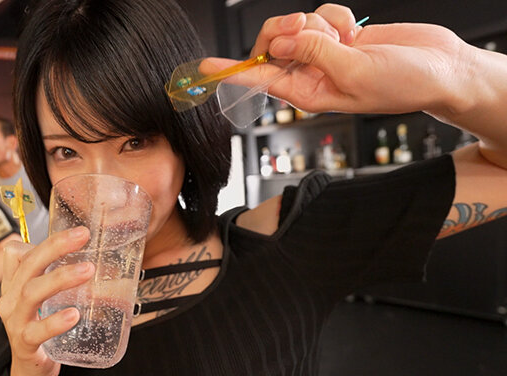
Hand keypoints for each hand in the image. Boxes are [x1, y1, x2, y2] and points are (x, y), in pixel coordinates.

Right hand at [0, 226, 94, 375]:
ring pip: (31, 293)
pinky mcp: (24, 344)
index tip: (77, 232)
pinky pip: (37, 331)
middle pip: (28, 265)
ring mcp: (14, 322)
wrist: (32, 371)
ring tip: (88, 270)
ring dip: (60, 278)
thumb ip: (59, 278)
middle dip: (56, 246)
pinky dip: (55, 322)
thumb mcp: (45, 299)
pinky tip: (74, 315)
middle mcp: (9, 299)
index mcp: (13, 285)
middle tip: (83, 235)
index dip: (44, 240)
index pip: (17, 252)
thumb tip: (100, 257)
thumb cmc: (42, 328)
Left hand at [202, 4, 469, 117]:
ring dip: (317, 23)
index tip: (205, 68)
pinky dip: (335, 15)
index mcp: (307, 93)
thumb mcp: (356, 73)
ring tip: (344, 38)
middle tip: (306, 30)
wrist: (439, 68)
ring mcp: (321, 52)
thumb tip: (280, 43)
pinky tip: (353, 31)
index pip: (259, 80)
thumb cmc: (404, 84)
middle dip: (284, 30)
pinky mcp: (336, 34)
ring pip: (295, 26)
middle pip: (271, 44)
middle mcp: (309, 73)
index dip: (231, 71)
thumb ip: (316, 55)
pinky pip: (318, 14)